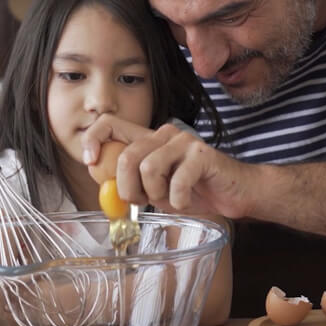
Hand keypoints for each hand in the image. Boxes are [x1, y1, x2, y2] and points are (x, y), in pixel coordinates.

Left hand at [81, 115, 254, 218]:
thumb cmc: (194, 191)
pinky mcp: (202, 155)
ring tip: (169, 199)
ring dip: (155, 194)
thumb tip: (102, 182)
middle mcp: (165, 134)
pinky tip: (186, 202)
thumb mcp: (155, 189)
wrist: (235, 194)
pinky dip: (178, 200)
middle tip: (139, 202)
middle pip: (127, 155)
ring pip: (148, 168)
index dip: (93, 140)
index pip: (109, 123)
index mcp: (149, 139)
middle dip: (126, 187)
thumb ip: (131, 182)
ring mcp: (184, 142)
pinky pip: (176, 182)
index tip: (90, 163)